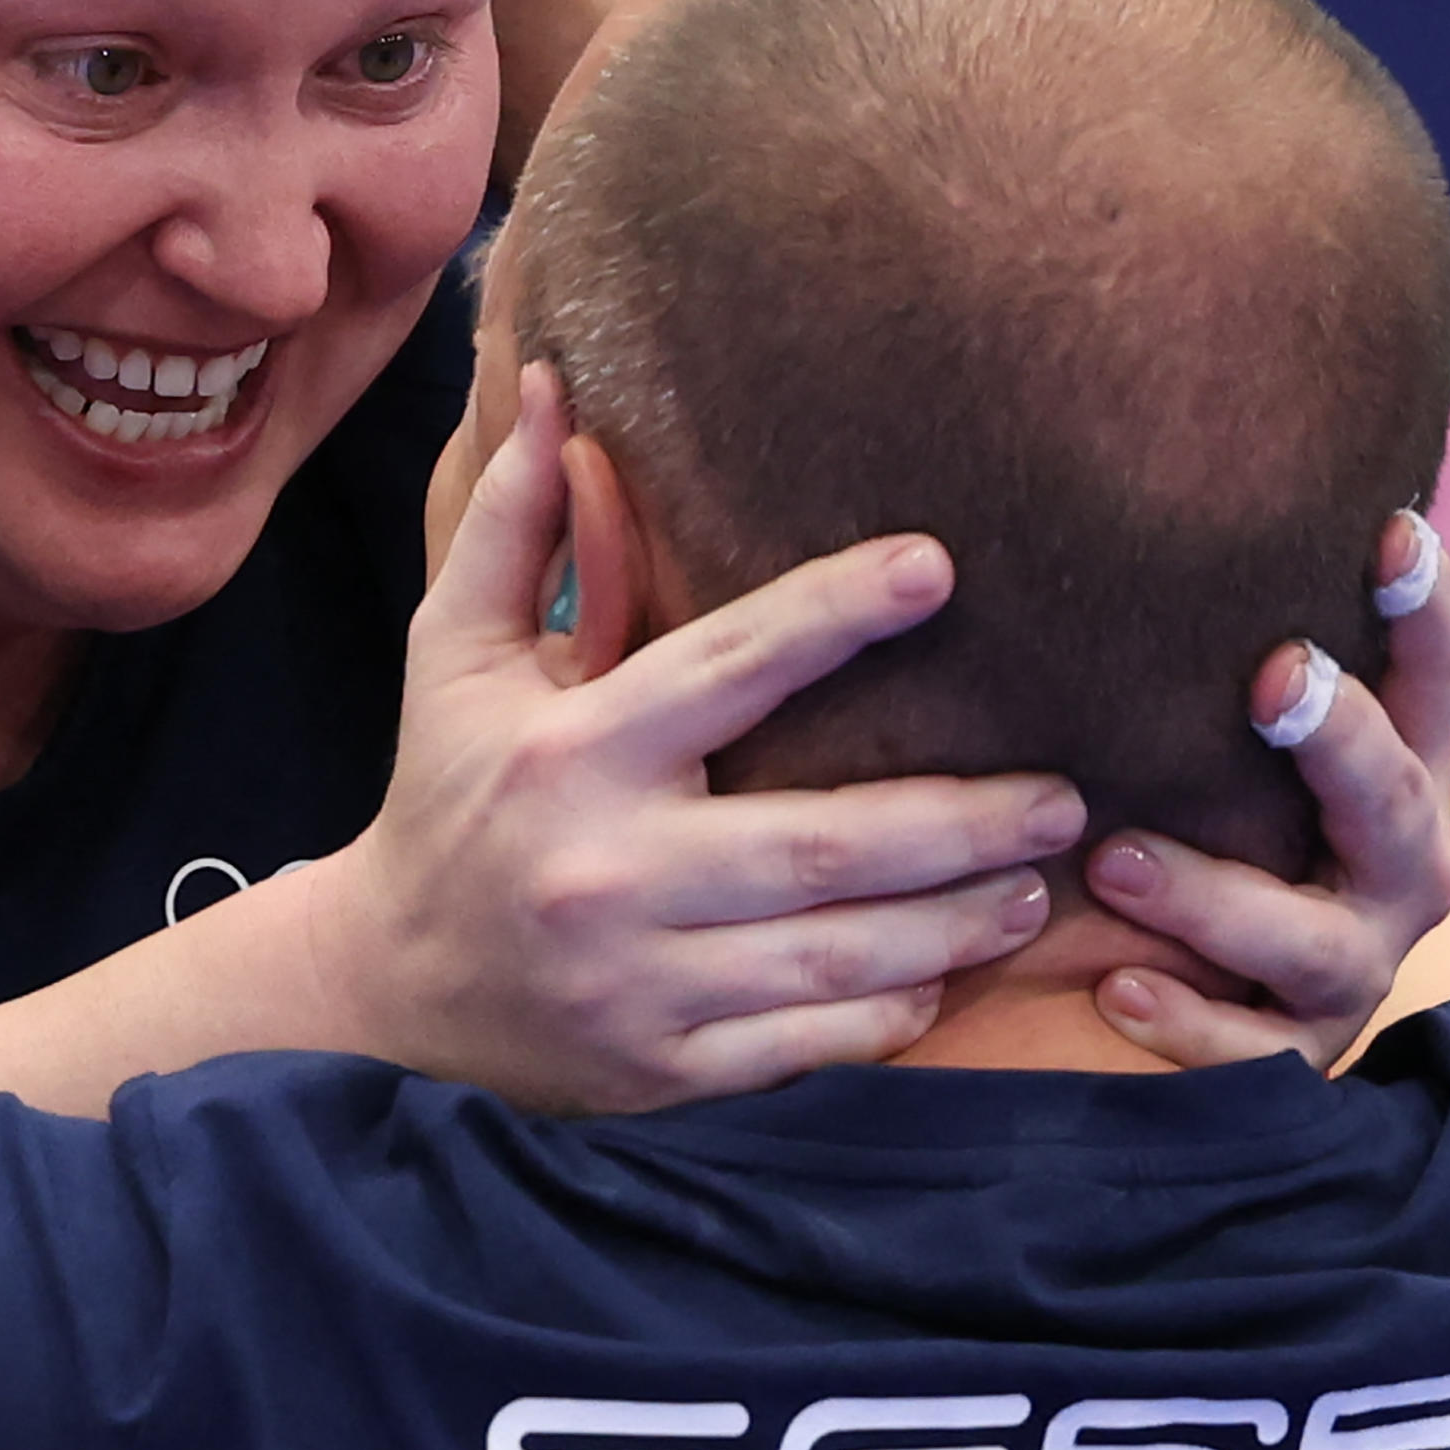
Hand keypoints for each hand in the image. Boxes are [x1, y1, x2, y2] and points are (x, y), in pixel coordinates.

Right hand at [307, 370, 1086, 1113]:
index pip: (725, 670)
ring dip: (955, 921)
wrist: (387, 987)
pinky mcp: (663, 1066)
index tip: (937, 567)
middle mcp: (607, 868)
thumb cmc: (444, 793)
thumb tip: (543, 383)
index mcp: (568, 750)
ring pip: (836, 954)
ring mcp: (641, 980)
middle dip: (960, 819)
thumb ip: (512, 527)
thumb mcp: (453, 655)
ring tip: (1034, 883)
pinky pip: (808, 1043)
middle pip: (821, 844)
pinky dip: (889, 1012)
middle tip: (1063, 795)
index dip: (834, 615)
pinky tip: (947, 974)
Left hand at [1085, 512, 1449, 1067]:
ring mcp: (1346, 969)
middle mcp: (1393, 870)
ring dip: (1213, 896)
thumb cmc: (1203, 810)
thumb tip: (1119, 451)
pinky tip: (1116, 989)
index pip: (1430, 673)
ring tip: (1116, 857)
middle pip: (1391, 800)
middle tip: (1273, 672)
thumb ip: (1199, 637)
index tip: (1389, 525)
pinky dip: (1186, 1024)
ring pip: (1308, 940)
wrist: (1219, 999)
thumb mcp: (1219, 730)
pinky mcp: (1286, 1056)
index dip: (1422, 603)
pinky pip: (1245, 1055)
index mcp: (1390, 774)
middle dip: (1338, 737)